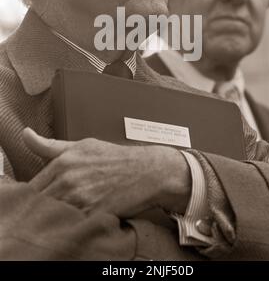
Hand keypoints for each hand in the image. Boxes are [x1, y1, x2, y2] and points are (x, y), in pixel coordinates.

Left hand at [23, 128, 190, 216]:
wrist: (147, 171)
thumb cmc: (116, 159)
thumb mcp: (82, 146)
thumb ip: (51, 146)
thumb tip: (26, 135)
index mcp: (63, 162)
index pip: (32, 187)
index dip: (34, 197)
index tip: (42, 199)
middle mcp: (69, 180)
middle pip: (40, 204)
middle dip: (43, 209)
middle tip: (57, 207)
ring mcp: (81, 199)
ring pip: (53, 217)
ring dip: (56, 219)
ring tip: (69, 214)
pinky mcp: (93, 215)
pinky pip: (72, 227)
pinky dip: (72, 227)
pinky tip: (80, 221)